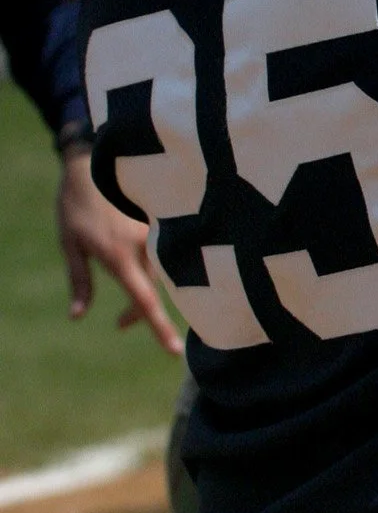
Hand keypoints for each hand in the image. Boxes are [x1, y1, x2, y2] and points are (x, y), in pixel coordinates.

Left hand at [57, 147, 182, 355]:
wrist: (93, 160)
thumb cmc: (75, 204)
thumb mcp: (70, 244)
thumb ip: (79, 281)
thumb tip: (77, 315)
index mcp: (119, 255)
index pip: (144, 300)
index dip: (159, 328)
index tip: (173, 351)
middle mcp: (143, 244)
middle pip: (156, 289)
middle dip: (141, 312)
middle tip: (120, 325)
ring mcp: (156, 230)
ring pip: (163, 271)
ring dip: (147, 289)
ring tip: (125, 300)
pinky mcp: (161, 219)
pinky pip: (164, 250)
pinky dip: (153, 266)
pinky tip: (136, 263)